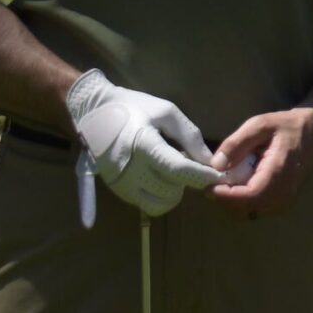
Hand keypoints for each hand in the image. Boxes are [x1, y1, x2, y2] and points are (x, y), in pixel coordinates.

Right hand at [65, 69, 223, 216]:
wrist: (93, 114)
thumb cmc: (133, 108)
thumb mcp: (166, 112)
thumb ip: (189, 136)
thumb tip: (208, 160)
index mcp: (143, 146)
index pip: (179, 170)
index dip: (202, 175)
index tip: (219, 175)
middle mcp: (130, 170)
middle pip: (173, 189)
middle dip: (188, 179)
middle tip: (188, 162)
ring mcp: (122, 184)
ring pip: (161, 203)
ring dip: (175, 190)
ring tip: (173, 169)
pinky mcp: (118, 192)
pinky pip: (147, 204)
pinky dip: (161, 196)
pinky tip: (161, 177)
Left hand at [209, 107, 312, 219]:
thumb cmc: (286, 125)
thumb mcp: (260, 124)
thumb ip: (237, 143)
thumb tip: (216, 165)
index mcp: (280, 172)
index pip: (251, 195)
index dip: (226, 195)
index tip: (208, 185)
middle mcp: (285, 191)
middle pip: (248, 209)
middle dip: (226, 199)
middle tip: (213, 182)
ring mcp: (286, 199)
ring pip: (251, 213)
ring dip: (234, 203)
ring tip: (225, 183)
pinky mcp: (284, 202)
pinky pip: (258, 211)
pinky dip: (243, 203)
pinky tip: (239, 186)